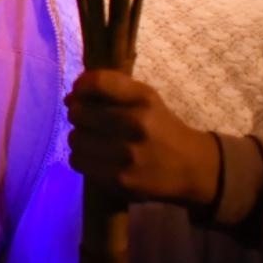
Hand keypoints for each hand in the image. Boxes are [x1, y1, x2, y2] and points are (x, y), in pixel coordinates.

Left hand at [64, 69, 220, 204]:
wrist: (192, 168)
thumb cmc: (161, 128)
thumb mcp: (146, 99)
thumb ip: (111, 89)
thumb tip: (70, 97)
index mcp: (143, 99)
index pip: (97, 83)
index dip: (80, 87)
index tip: (78, 94)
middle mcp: (136, 124)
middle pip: (79, 112)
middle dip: (78, 115)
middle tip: (89, 122)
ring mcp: (127, 154)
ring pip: (75, 138)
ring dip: (79, 138)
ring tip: (93, 141)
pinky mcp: (120, 179)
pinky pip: (78, 161)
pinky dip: (82, 158)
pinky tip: (96, 158)